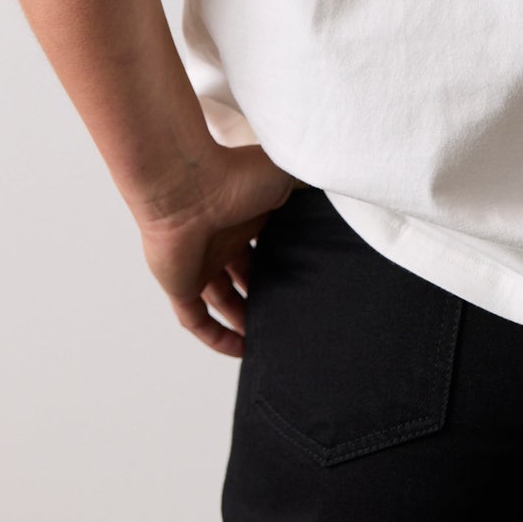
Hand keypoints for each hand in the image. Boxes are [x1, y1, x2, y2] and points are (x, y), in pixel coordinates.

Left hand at [136, 143, 304, 356]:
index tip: (305, 276)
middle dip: (264, 291)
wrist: (187, 182)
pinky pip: (196, 319)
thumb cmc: (236, 171)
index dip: (283, 260)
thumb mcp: (288, 177)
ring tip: (269, 337)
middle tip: (290, 311)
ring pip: (221, 299)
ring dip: (242, 319)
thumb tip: (343, 187)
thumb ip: (312, 188)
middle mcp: (221, 238)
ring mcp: (197, 263)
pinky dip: (216, 336)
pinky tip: (240, 349)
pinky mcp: (180, 285)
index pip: (265, 244)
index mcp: (246, 214)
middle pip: (244, 274)